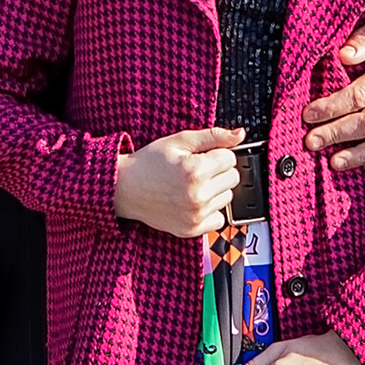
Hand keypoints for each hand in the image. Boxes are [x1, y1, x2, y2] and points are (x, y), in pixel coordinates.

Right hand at [112, 127, 241, 237]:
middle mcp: (197, 195)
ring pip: (228, 197)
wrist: (125, 188)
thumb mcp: (179, 141)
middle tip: (196, 169)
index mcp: (195, 170)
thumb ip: (213, 136)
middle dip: (218, 170)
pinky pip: (219, 219)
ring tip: (192, 185)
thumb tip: (240, 134)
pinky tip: (193, 201)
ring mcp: (195, 215)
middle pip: (233, 178)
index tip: (201, 156)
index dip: (217, 153)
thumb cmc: (149, 163)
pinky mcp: (192, 230)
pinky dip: (210, 210)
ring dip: (215, 190)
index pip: (230, 158)